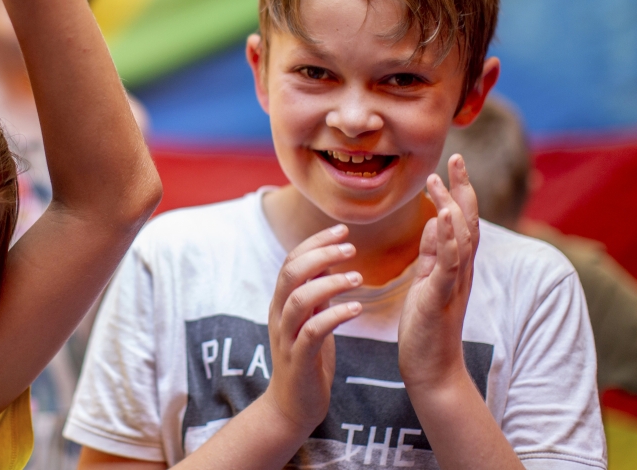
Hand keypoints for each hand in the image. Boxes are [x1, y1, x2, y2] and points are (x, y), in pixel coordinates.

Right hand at [263, 225, 362, 434]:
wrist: (292, 407)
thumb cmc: (306, 359)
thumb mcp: (310, 319)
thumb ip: (315, 292)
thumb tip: (328, 261)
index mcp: (281, 302)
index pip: (292, 260)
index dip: (315, 242)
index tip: (342, 229)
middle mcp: (279, 315)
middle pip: (291, 273)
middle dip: (321, 254)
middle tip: (351, 247)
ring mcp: (286, 337)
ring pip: (299, 299)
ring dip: (330, 283)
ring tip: (358, 278)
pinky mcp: (299, 359)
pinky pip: (313, 331)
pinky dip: (335, 315)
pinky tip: (357, 309)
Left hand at [398, 154, 478, 389]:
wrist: (430, 367)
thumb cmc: (426, 324)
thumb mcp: (427, 281)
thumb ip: (432, 252)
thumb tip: (435, 220)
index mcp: (456, 263)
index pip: (462, 220)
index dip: (459, 190)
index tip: (453, 163)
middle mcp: (462, 269)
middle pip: (469, 221)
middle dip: (463, 188)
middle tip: (457, 158)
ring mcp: (454, 282)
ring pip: (462, 239)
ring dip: (452, 208)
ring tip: (440, 182)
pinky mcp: (441, 297)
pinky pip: (449, 265)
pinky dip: (447, 241)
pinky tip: (441, 221)